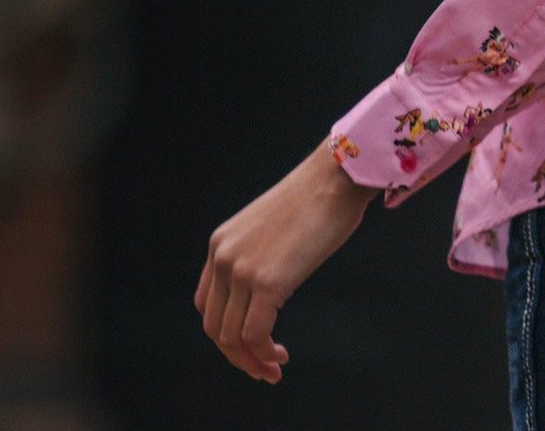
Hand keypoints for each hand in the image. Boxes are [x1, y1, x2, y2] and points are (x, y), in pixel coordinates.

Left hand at [195, 140, 380, 382]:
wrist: (337, 176)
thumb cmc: (318, 198)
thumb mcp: (272, 228)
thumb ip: (259, 255)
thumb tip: (270, 288)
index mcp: (221, 243)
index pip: (207, 304)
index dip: (224, 332)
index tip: (249, 346)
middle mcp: (223, 257)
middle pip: (214, 325)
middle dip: (236, 355)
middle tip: (263, 368)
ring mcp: (242, 269)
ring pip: (231, 337)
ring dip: (251, 360)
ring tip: (274, 366)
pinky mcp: (266, 281)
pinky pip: (254, 335)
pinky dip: (264, 354)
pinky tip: (281, 355)